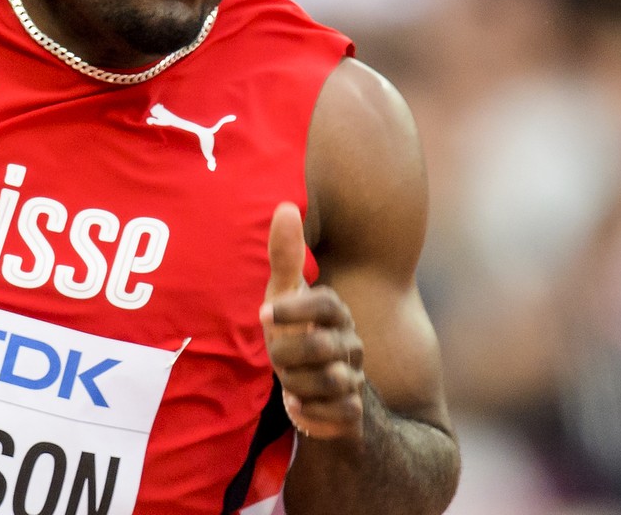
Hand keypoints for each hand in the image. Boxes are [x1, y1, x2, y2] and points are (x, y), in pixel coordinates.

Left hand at [260, 202, 366, 439]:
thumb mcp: (284, 296)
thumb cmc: (295, 333)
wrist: (315, 391)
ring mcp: (357, 377)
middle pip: (322, 348)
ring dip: (296, 385)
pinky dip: (310, 414)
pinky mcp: (354, 411)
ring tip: (285, 382)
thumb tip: (286, 206)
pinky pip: (337, 415)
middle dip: (287, 355)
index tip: (263, 314)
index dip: (293, 309)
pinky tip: (296, 406)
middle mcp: (352, 343)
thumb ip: (285, 255)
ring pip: (330, 384)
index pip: (326, 304)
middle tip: (272, 356)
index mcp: (336, 312)